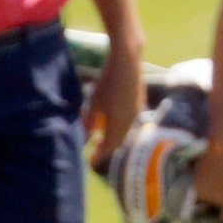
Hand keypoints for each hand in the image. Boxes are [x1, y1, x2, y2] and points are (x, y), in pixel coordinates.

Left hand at [85, 50, 143, 171]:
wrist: (127, 61)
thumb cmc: (107, 81)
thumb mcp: (93, 103)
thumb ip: (89, 122)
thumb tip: (85, 138)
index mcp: (118, 124)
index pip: (108, 147)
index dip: (99, 155)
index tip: (90, 161)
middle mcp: (130, 122)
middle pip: (117, 141)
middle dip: (106, 147)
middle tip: (95, 150)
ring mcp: (136, 112)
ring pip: (123, 131)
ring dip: (112, 136)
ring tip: (100, 135)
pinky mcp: (138, 103)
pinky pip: (128, 121)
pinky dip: (118, 126)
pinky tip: (109, 119)